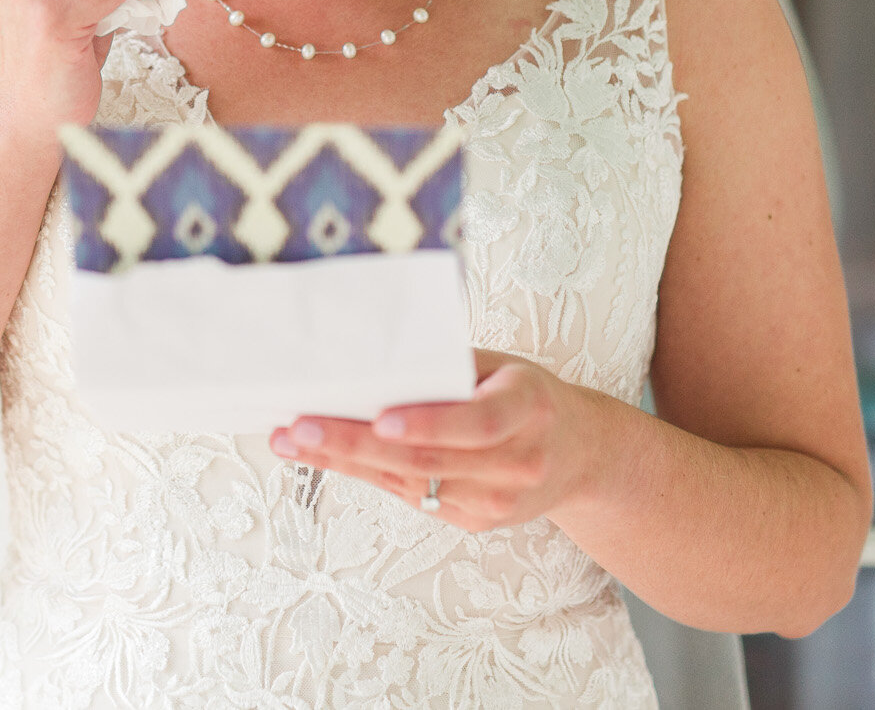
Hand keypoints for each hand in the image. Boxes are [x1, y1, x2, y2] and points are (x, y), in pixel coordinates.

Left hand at [267, 353, 594, 531]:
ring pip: (410, 483)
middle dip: (357, 444)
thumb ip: (452, 366)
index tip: (381, 417)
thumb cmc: (530, 398)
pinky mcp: (475, 521)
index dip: (430, 423)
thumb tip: (377, 353)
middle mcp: (517, 461)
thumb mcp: (505, 368)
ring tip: (292, 440)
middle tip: (303, 427)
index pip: (479, 422)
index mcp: (529, 409)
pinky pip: (412, 496)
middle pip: (429, 459)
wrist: (582, 457)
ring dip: (345, 462)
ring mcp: (496, 500)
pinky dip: (365, 475)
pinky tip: (325, 457)